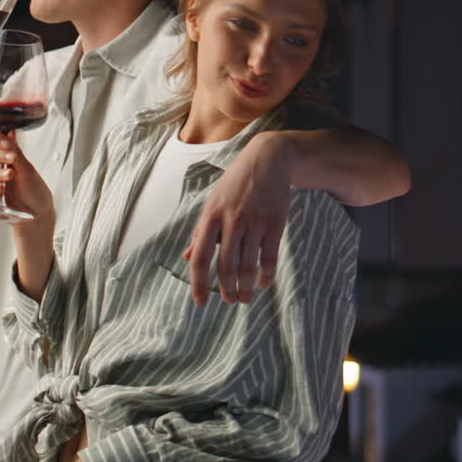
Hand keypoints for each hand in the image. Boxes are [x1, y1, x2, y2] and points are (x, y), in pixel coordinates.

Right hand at [0, 129, 55, 229]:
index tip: (8, 143)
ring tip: (10, 175)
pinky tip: (0, 189)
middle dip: (0, 155)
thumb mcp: (28, 169)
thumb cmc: (35, 190)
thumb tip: (10, 131)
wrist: (39, 213)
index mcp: (7, 157)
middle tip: (11, 157)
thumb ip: (16, 152)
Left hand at [183, 132, 292, 305]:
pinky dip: (267, 275)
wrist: (268, 159)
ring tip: (246, 298)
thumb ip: (200, 232)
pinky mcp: (275, 223)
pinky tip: (264, 283)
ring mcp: (254, 222)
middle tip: (230, 301)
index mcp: (210, 216)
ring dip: (246, 287)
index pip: (199, 257)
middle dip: (227, 290)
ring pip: (248, 266)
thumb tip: (186, 257)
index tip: (200, 302)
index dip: (198, 284)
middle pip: (226, 266)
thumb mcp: (212, 202)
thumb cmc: (236, 183)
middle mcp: (231, 220)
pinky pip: (270, 257)